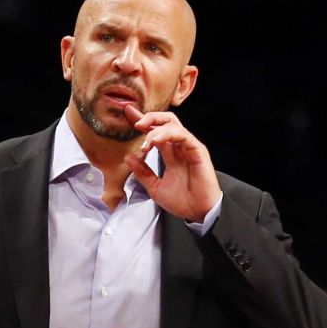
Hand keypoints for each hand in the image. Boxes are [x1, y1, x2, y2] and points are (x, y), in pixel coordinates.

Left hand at [123, 105, 221, 222]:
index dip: (143, 122)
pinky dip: (167, 134)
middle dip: (150, 117)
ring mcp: (189, 147)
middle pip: (166, 121)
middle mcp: (179, 147)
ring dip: (155, 128)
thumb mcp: (154, 186)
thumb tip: (128, 157)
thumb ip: (142, 172)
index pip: (155, 132)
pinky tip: (155, 141)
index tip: (128, 114)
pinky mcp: (198, 150)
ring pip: (173, 124)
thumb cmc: (182, 201)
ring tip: (145, 141)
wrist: (198, 213)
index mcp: (170, 154)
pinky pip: (183, 135)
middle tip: (135, 122)